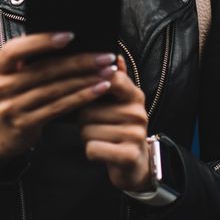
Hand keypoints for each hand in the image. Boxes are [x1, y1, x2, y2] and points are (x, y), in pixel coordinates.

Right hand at [0, 32, 117, 168]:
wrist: (0, 134)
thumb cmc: (15, 96)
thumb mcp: (13, 76)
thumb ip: (30, 60)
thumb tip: (68, 38)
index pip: (16, 49)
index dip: (42, 41)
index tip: (70, 35)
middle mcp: (0, 86)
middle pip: (44, 70)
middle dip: (79, 61)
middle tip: (105, 56)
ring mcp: (11, 107)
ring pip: (55, 89)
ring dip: (86, 79)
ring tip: (108, 72)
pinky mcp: (25, 123)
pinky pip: (59, 107)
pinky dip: (82, 97)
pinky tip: (99, 89)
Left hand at [77, 56, 151, 191]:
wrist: (135, 165)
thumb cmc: (120, 130)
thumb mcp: (120, 103)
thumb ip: (116, 80)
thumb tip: (116, 54)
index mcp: (134, 95)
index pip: (108, 79)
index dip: (88, 84)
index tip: (82, 93)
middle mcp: (137, 112)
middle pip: (88, 110)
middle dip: (84, 121)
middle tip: (96, 126)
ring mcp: (135, 134)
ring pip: (87, 130)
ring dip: (87, 137)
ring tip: (101, 139)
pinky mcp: (129, 155)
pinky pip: (93, 148)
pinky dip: (91, 152)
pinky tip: (102, 152)